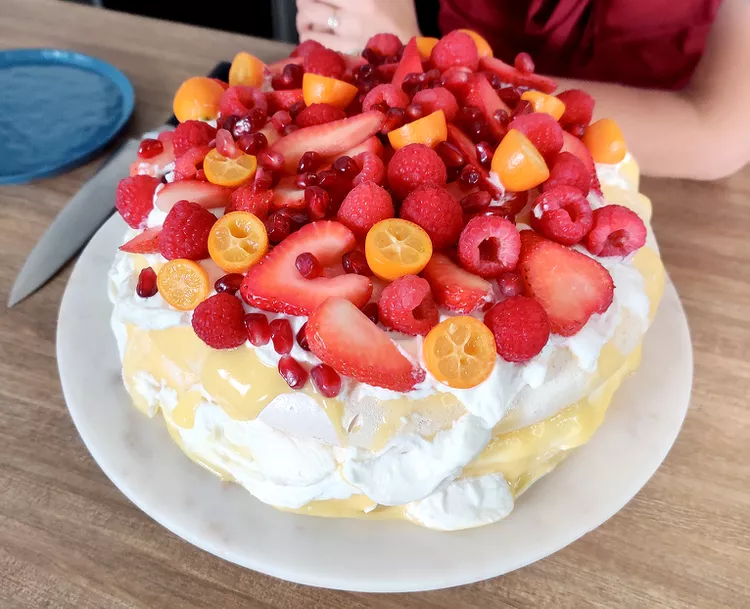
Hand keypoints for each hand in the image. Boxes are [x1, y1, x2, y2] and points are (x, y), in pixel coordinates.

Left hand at [296, 0, 420, 53]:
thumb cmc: (401, 17)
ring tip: (306, 21)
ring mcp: (348, 34)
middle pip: (310, 3)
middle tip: (305, 6)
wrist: (412, 50)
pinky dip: (309, 37)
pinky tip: (314, 36)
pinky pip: (317, 42)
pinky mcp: (346, 52)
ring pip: (309, 22)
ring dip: (302, 20)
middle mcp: (354, 12)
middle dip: (303, 3)